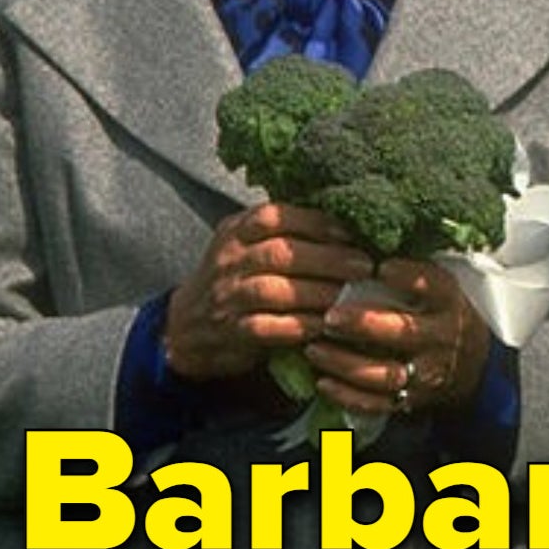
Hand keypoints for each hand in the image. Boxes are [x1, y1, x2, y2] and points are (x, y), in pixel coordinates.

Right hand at [164, 201, 375, 382]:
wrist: (184, 327)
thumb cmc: (231, 281)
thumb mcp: (244, 245)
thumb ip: (280, 233)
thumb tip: (342, 221)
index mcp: (235, 231)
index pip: (274, 216)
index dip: (314, 223)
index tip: (349, 232)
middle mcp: (228, 259)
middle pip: (280, 253)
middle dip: (327, 258)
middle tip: (363, 265)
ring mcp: (227, 296)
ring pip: (273, 290)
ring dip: (317, 292)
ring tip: (348, 295)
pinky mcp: (231, 331)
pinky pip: (267, 328)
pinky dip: (298, 326)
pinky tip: (324, 326)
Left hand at [303, 255, 487, 418]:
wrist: (474, 365)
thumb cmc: (442, 313)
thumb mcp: (440, 286)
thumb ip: (409, 268)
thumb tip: (361, 234)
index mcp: (448, 301)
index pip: (434, 286)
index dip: (409, 277)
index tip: (381, 267)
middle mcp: (441, 338)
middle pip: (403, 332)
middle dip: (364, 325)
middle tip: (331, 315)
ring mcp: (427, 373)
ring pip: (385, 373)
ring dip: (346, 363)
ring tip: (314, 348)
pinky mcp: (412, 400)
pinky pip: (378, 403)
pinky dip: (349, 395)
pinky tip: (322, 381)